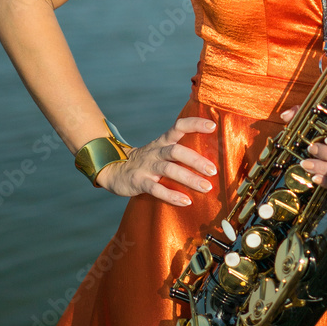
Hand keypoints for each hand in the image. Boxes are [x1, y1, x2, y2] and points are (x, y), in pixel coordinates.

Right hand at [95, 116, 216, 206]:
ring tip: (206, 187)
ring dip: (189, 178)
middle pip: (176, 151)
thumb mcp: (161, 151)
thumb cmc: (147, 162)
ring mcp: (147, 167)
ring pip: (169, 170)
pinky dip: (172, 195)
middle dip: (196, 160)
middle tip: (213, 171)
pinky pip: (156, 189)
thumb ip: (180, 152)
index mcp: (163, 141)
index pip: (179, 126)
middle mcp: (156, 151)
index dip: (195, 124)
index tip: (212, 126)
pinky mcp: (139, 182)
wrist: (113, 170)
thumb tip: (212, 158)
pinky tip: (186, 201)